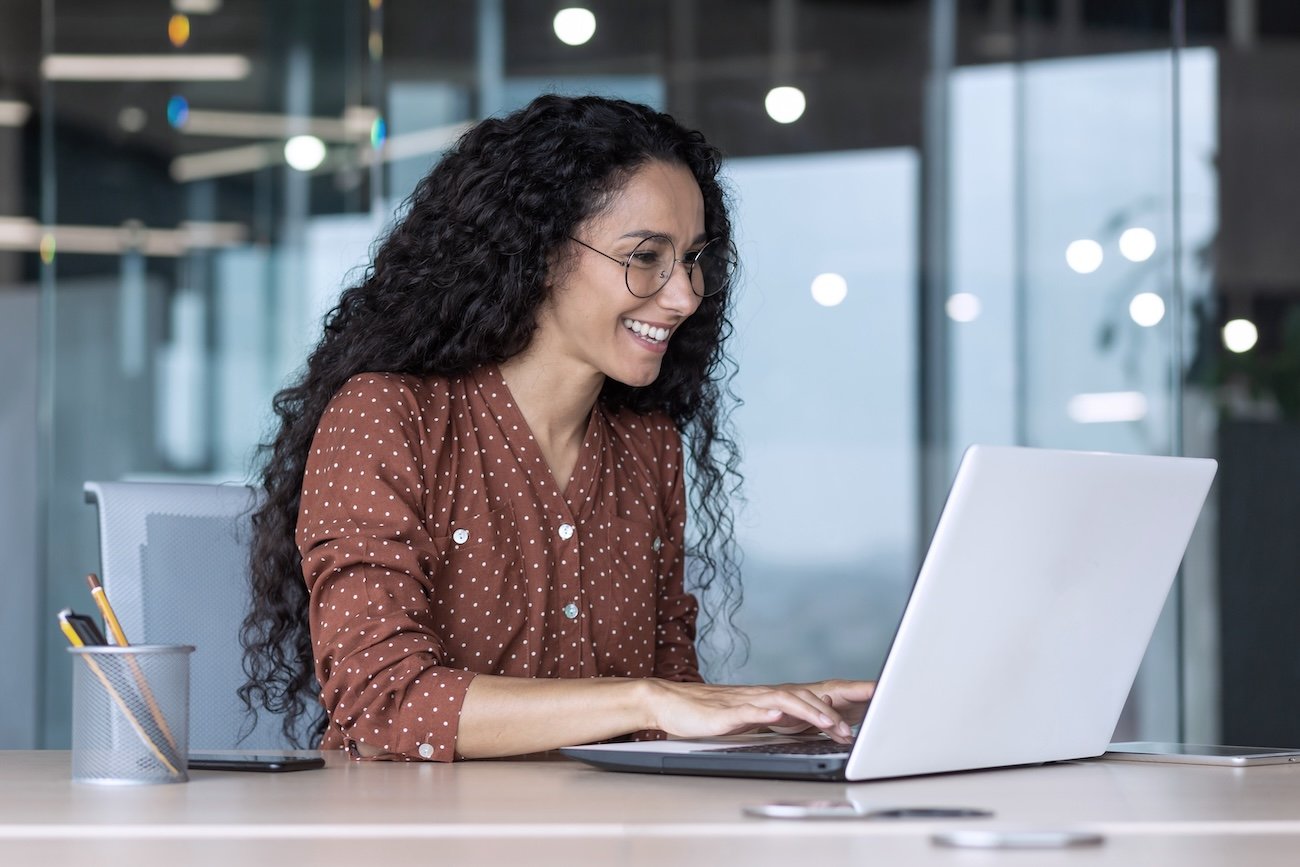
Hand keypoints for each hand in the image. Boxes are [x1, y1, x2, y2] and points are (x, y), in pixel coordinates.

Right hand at [643, 679, 875, 743]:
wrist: (670, 703)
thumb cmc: (711, 713)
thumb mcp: (755, 718)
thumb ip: (781, 718)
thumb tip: (813, 722)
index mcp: (773, 697)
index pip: (816, 692)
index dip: (846, 692)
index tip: (877, 695)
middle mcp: (763, 694)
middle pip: (806, 695)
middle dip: (836, 706)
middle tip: (860, 719)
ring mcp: (745, 702)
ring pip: (783, 701)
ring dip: (808, 712)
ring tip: (829, 724)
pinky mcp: (725, 713)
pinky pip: (748, 711)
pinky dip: (766, 712)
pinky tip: (778, 714)